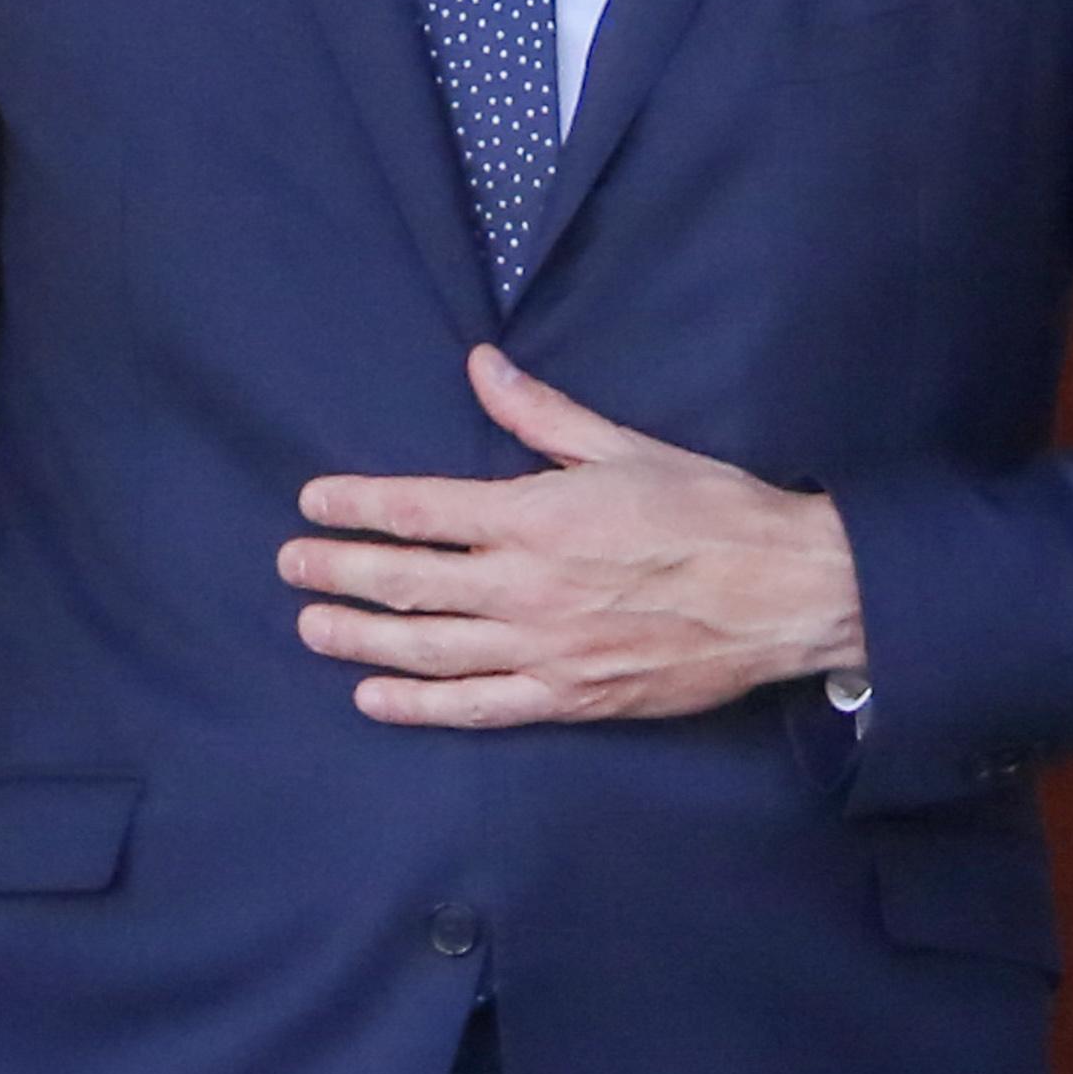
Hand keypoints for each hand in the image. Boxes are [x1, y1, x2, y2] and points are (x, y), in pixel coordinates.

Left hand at [283, 345, 866, 727]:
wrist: (783, 592)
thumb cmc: (709, 511)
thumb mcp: (622, 447)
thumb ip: (540, 414)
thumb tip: (481, 366)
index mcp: (536, 515)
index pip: (420, 508)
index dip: (358, 505)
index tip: (312, 501)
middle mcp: (526, 586)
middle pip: (406, 581)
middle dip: (338, 570)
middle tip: (290, 563)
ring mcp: (544, 649)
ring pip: (427, 649)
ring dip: (361, 639)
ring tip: (310, 626)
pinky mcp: (568, 697)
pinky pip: (478, 707)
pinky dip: (420, 707)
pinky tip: (375, 700)